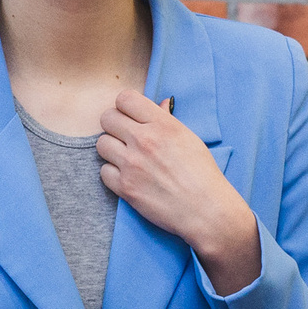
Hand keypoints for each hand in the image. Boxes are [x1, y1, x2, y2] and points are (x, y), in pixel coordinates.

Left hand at [97, 92, 260, 292]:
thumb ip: (168, 120)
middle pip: (107, 118)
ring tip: (126, 157)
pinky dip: (113, 174)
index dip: (125, 107)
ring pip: (101, 144)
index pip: (125, 98)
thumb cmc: (203, 174)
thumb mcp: (189, 138)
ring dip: (112, 149)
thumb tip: (159, 104)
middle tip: (125, 136)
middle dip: (114, 125)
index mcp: (162, 124)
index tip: (131, 117)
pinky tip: (128, 176)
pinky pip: (103, 171)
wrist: (206, 210)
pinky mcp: (125, 187)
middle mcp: (144, 140)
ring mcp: (132, 164)